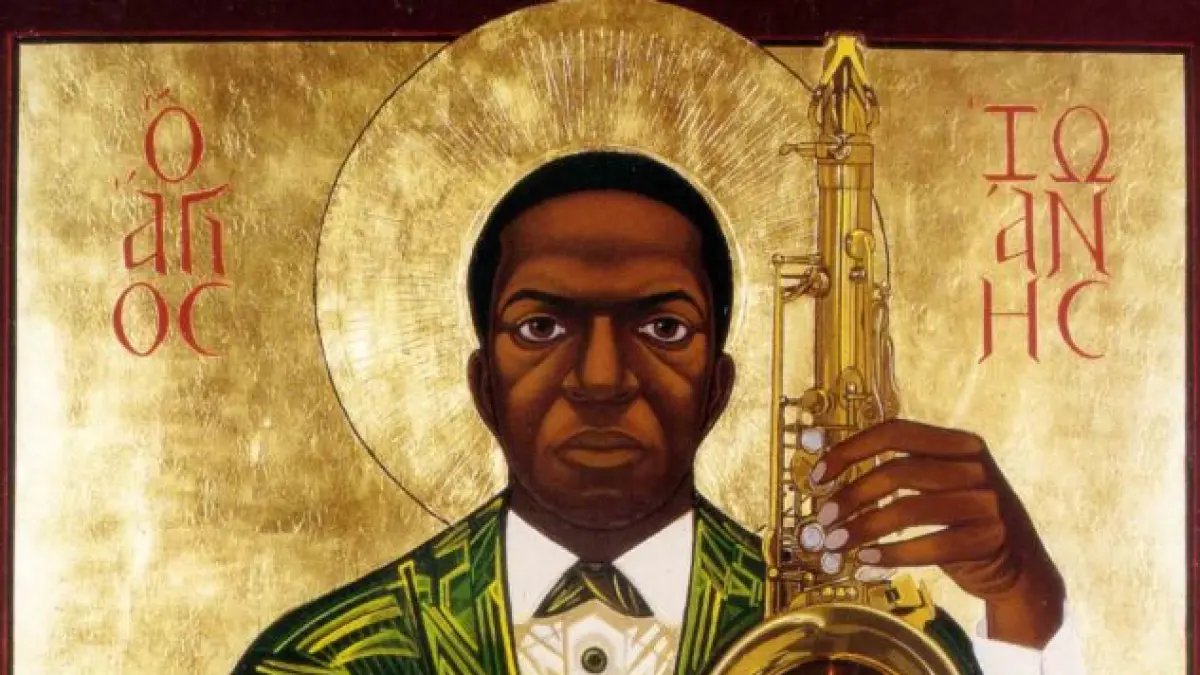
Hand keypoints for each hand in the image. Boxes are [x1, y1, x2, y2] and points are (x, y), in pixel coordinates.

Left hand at [812, 418, 1065, 648]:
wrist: (1020, 567)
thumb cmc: (962, 521)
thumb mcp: (939, 484)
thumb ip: (898, 471)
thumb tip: (828, 475)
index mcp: (958, 443)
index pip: (893, 432)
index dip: (850, 451)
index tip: (818, 477)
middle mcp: (975, 466)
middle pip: (896, 472)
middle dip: (851, 496)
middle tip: (824, 519)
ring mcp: (986, 503)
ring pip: (908, 510)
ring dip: (863, 529)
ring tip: (837, 544)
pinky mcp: (989, 539)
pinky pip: (929, 545)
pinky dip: (891, 554)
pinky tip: (867, 560)